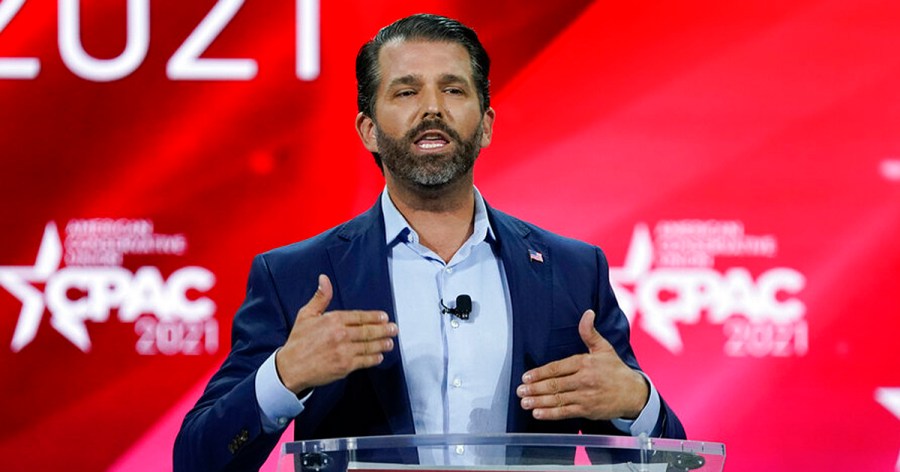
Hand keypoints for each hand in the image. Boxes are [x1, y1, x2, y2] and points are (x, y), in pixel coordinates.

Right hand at [275, 274, 397, 393]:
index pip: (359, 316)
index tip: (384, 317)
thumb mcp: (306, 315)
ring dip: (382, 344)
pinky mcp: (344, 366)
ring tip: (390, 342)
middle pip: (368, 331)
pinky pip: (364, 361)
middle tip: (393, 329)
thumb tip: (324, 279)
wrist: (290, 368)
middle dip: (383, 330)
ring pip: (368, 346)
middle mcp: (340, 334)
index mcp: (333, 320)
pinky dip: (373, 358)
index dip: (374, 317)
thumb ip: (320, 297)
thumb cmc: (298, 341)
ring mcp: (344, 351)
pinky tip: (379, 356)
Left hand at [516, 309, 647, 420]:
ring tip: (524, 402)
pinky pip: (566, 412)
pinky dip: (551, 414)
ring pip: (558, 399)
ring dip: (539, 401)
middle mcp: (584, 380)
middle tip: (520, 390)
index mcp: (585, 363)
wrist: (634, 394)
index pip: (557, 368)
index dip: (540, 373)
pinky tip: (538, 413)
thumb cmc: (616, 370)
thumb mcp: (604, 348)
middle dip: (535, 388)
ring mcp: (585, 396)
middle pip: (554, 384)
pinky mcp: (588, 410)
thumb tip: (587, 313)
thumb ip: (590, 332)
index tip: (526, 377)